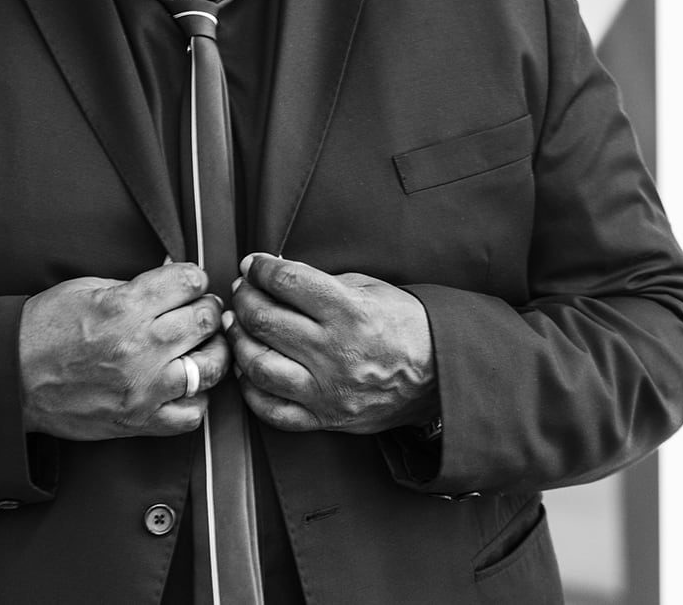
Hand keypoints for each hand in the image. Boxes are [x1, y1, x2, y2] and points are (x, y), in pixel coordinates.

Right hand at [19, 263, 229, 440]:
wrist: (11, 376)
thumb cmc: (42, 330)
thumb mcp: (83, 289)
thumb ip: (132, 286)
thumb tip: (169, 281)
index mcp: (123, 306)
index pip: (188, 281)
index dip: (192, 278)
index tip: (189, 283)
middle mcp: (140, 346)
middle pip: (206, 319)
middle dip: (207, 310)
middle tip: (198, 312)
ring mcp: (144, 387)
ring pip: (212, 367)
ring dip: (212, 352)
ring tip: (200, 348)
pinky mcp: (140, 420)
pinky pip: (193, 414)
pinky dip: (196, 400)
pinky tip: (184, 386)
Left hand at [227, 253, 436, 434]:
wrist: (443, 375)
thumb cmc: (404, 326)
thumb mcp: (367, 289)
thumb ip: (316, 281)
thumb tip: (268, 271)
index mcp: (350, 313)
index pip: (285, 282)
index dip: (260, 268)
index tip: (253, 265)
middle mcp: (337, 353)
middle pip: (264, 320)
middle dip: (245, 298)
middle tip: (244, 291)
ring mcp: (329, 390)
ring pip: (259, 365)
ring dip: (239, 341)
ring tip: (240, 326)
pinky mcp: (327, 419)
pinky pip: (272, 411)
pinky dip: (251, 389)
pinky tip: (249, 369)